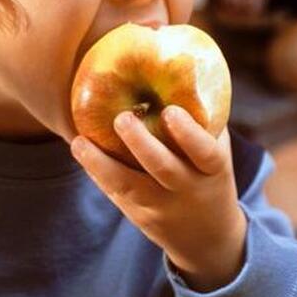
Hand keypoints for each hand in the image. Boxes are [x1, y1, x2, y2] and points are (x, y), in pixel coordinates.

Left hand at [71, 105, 246, 291]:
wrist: (208, 237)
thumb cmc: (209, 175)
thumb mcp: (217, 152)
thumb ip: (203, 118)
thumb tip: (180, 60)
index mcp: (213, 170)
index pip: (205, 152)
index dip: (189, 133)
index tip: (170, 111)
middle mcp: (187, 189)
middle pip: (163, 168)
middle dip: (140, 143)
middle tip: (122, 118)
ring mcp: (161, 205)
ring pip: (129, 186)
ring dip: (101, 163)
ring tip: (80, 141)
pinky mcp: (138, 215)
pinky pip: (115, 192)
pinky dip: (96, 171)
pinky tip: (79, 148)